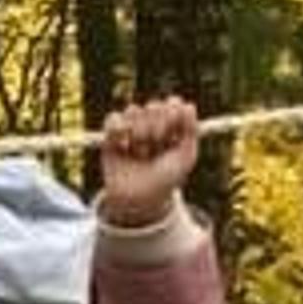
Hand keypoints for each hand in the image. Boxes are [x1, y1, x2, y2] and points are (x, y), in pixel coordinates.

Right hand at [96, 96, 200, 221]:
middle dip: (157, 128)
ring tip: (140, 152)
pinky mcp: (111, 135)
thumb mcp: (186, 158)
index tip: (174, 133)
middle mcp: (152, 123)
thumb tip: (188, 105)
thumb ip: (191, 131)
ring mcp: (131, 128)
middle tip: (157, 148)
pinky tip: (123, 146)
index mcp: (173, 126)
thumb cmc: (166, 180)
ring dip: (138, 132)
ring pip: (133, 110)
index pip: (173, 104)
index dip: (173, 114)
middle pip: (153, 105)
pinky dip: (118, 129)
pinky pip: (113, 118)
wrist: (139, 199)